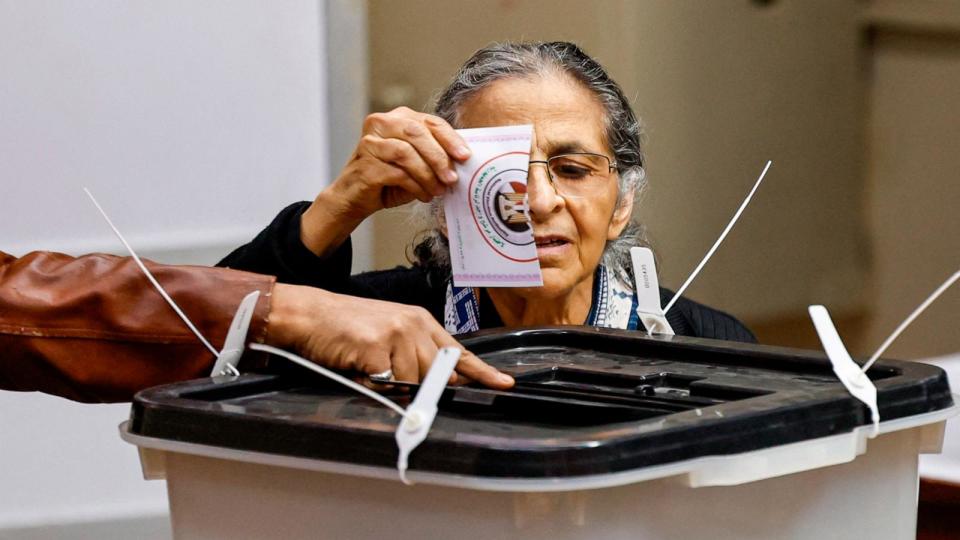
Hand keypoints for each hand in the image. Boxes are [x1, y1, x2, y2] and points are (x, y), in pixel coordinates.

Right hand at [265, 283, 513, 389]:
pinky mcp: (376, 347)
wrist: (310, 314)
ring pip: (411, 383)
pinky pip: (385, 385)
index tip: (504, 383)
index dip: (482, 372)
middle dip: (419, 386)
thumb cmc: (347, 328)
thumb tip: (438, 384)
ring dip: (388, 385)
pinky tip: (358, 366)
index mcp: (420, 320)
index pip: (459, 352)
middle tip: (389, 373)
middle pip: (437, 374)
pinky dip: (371, 384)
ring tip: (366, 364)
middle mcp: (413, 324)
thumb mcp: (389, 332)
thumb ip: (416, 354)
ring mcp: (396, 334)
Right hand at [300, 107, 470, 256]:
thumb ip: (434, 155)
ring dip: (427, 175)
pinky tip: (422, 195)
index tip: (465, 156)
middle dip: (439, 157)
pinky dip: (415, 186)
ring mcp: (370, 143)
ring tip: (437, 191)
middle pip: (417, 133)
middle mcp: (381, 123)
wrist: (355, 197)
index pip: (429, 122)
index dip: (450, 139)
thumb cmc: (389, 178)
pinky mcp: (365, 164)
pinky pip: (397, 173)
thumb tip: (462, 161)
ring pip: (406, 153)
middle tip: (452, 178)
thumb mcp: (416, 162)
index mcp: (398, 118)